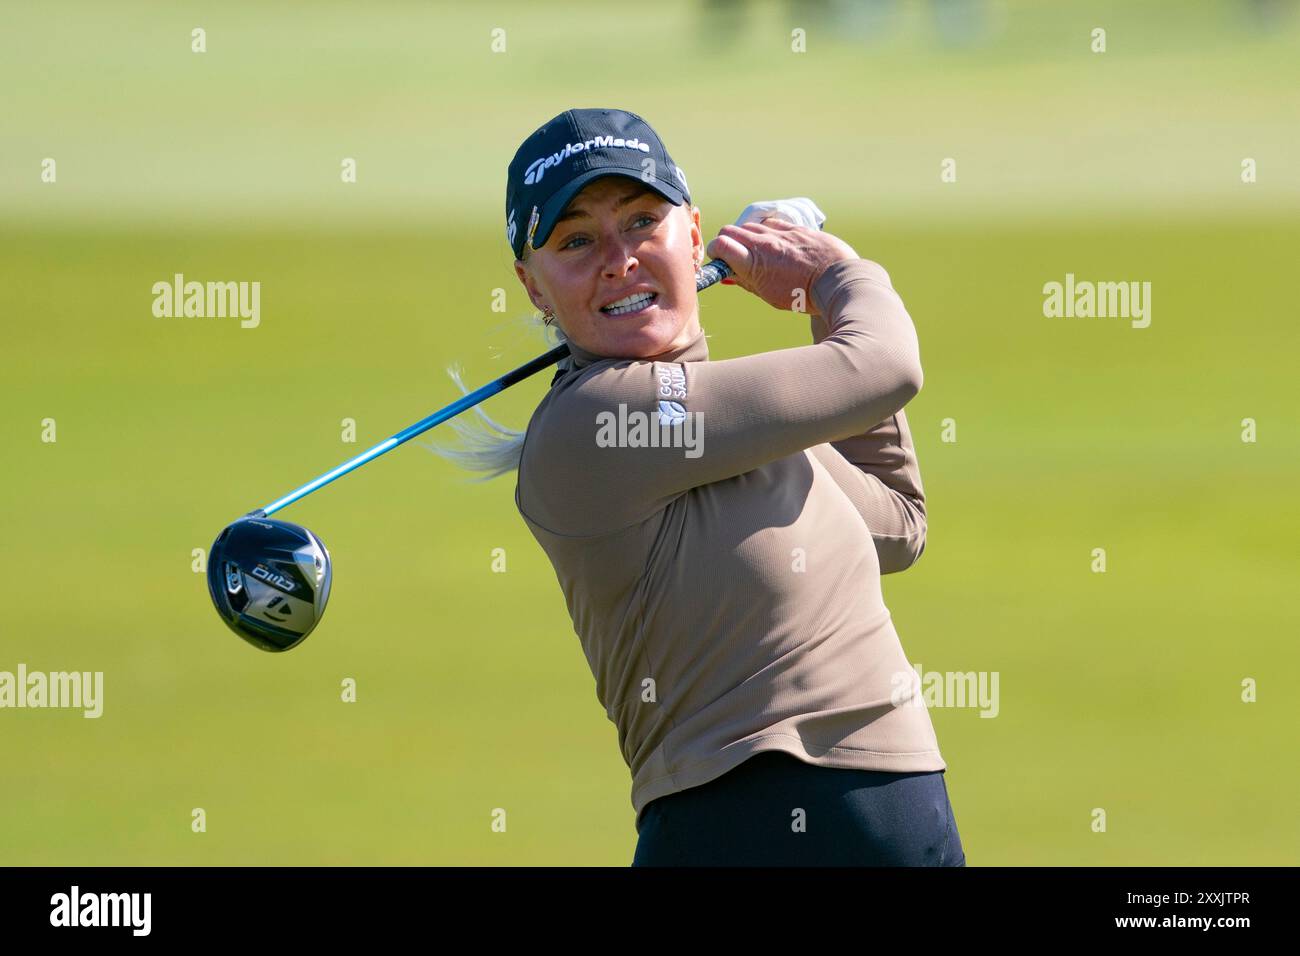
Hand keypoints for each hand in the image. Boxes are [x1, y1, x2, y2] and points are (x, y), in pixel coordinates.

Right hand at [705, 218, 857, 314]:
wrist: (836, 282)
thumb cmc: (803, 295)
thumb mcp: (769, 295)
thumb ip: (747, 282)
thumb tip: (730, 275)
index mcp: (753, 263)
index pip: (720, 245)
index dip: (715, 252)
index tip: (720, 259)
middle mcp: (764, 243)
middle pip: (730, 230)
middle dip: (727, 242)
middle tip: (734, 255)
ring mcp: (780, 233)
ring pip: (751, 225)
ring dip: (748, 236)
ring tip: (758, 251)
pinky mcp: (796, 228)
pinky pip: (773, 223)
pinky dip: (768, 231)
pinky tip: (776, 243)